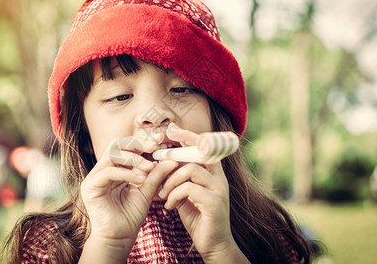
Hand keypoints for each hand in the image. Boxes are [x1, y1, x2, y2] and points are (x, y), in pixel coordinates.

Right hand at [80, 136, 177, 261]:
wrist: (119, 238)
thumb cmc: (131, 216)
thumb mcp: (147, 192)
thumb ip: (156, 176)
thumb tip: (171, 161)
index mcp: (115, 169)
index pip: (125, 146)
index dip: (141, 141)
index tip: (159, 141)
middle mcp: (102, 170)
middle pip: (116, 145)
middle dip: (136, 144)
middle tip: (154, 147)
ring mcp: (94, 177)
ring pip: (112, 155)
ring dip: (133, 159)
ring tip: (148, 169)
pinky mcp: (90, 186)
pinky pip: (108, 172)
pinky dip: (126, 173)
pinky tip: (139, 179)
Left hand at [158, 124, 248, 262]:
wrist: (214, 246)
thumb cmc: (199, 219)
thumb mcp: (187, 196)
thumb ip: (180, 181)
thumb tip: (163, 167)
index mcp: (213, 174)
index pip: (204, 146)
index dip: (188, 136)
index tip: (172, 130)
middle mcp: (219, 178)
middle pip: (199, 153)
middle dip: (176, 152)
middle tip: (157, 160)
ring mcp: (218, 189)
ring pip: (191, 169)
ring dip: (171, 180)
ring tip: (162, 194)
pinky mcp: (214, 202)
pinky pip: (189, 188)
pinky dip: (174, 195)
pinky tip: (169, 206)